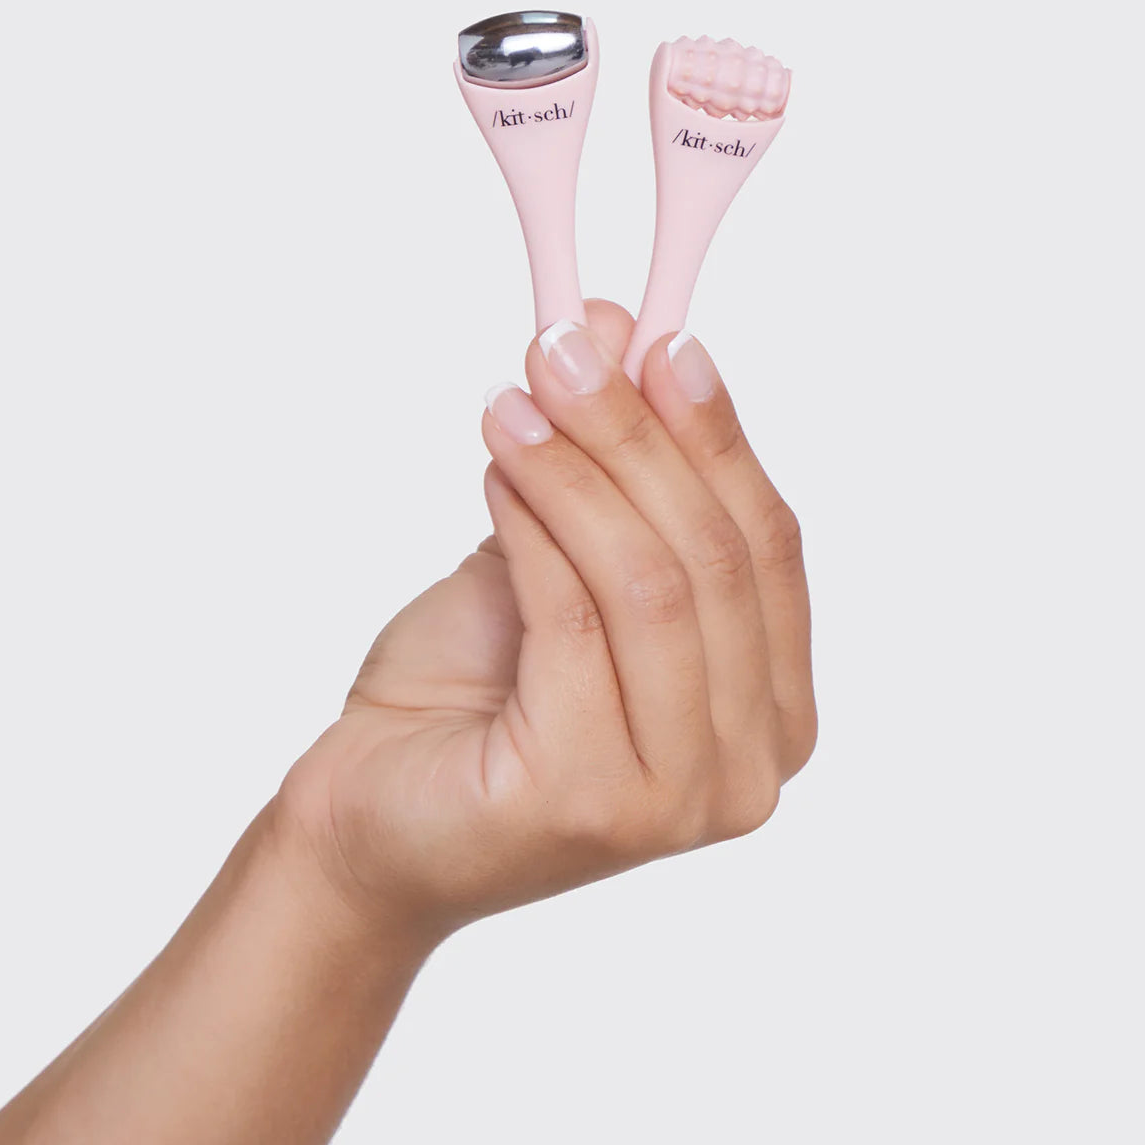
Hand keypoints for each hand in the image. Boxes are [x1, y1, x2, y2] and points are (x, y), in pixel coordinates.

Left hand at [279, 300, 815, 939]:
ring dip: (578, 471)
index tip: (663, 343)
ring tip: (513, 403)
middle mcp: (748, 769)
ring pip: (650, 584)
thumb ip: (610, 469)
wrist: (373, 813)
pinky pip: (574, 622)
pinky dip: (534, 528)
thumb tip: (622, 331)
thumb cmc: (473, 700)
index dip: (720, 437)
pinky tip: (497, 472)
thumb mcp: (559, 562)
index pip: (769, 550)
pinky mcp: (597, 805)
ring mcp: (682, 800)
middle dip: (638, 436)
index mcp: (771, 713)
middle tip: (565, 350)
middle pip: (714, 559)